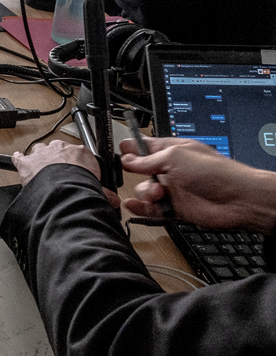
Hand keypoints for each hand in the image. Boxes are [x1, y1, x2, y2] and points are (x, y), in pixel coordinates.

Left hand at [12, 140, 120, 206]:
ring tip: (41, 168)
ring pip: (40, 150)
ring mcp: (43, 153)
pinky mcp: (27, 162)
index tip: (78, 172)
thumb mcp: (99, 189)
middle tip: (60, 173)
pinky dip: (18, 159)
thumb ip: (104, 192)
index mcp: (81, 153)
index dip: (77, 164)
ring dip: (40, 158)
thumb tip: (113, 200)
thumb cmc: (81, 186)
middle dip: (58, 160)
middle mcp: (61, 148)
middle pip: (58, 150)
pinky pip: (20, 157)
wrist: (64, 189)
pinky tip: (18, 161)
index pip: (80, 155)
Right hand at [121, 137, 275, 232]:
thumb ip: (148, 160)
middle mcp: (172, 169)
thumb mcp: (175, 157)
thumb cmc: (215, 172)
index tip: (119, 151)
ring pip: (145, 190)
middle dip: (135, 172)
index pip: (146, 146)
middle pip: (141, 170)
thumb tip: (128, 160)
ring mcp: (174, 189)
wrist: (237, 199)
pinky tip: (134, 206)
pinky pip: (152, 209)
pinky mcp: (175, 208)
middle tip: (133, 172)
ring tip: (155, 193)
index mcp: (173, 150)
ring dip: (144, 192)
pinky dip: (142, 208)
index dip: (131, 148)